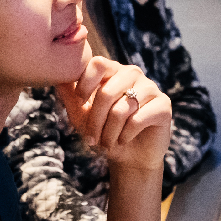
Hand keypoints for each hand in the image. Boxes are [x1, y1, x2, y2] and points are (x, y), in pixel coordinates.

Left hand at [57, 57, 170, 175]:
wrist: (129, 156)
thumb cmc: (104, 132)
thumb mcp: (81, 115)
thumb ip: (70, 95)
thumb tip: (56, 77)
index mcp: (113, 71)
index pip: (98, 64)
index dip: (85, 83)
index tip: (80, 102)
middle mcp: (133, 74)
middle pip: (107, 91)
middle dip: (95, 121)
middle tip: (92, 139)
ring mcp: (150, 88)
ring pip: (122, 108)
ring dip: (109, 132)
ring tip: (107, 143)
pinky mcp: (163, 105)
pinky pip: (138, 118)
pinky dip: (125, 134)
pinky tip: (124, 140)